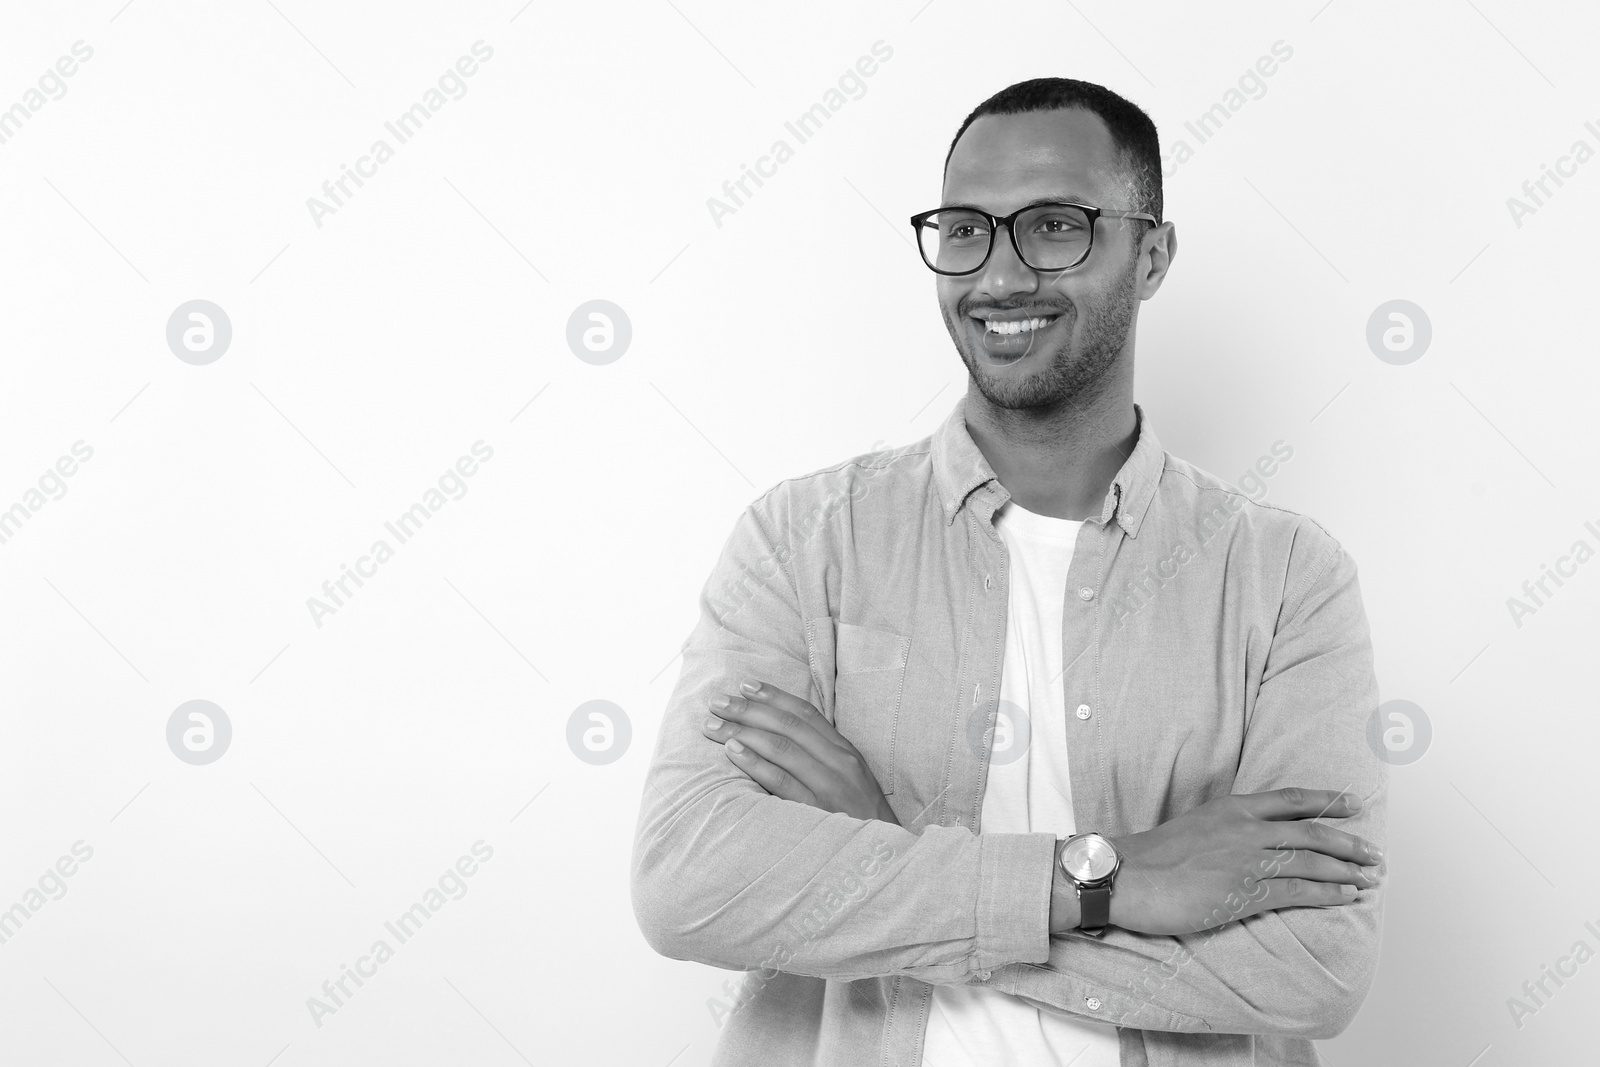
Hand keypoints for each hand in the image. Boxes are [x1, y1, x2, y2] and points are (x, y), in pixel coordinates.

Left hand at [702, 680, 898, 824]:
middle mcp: (839, 763)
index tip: (745, 684)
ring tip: (714, 726)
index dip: (774, 695)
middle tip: (717, 702)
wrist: (884, 855)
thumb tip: (779, 738)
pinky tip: (733, 752)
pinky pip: (782, 782)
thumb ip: (821, 758)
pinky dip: (755, 764)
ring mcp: (830, 786)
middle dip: (749, 710)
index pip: (805, 714)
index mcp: (845, 751)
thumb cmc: (859, 819)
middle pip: (788, 726)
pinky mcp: (818, 811)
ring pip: (782, 748)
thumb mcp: (849, 780)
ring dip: (743, 732)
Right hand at [1101, 788, 1382, 935]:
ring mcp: (1247, 860)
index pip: (1291, 799)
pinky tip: (1346, 895)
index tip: (1353, 804)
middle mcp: (1245, 829)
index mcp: (1232, 808)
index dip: (1327, 801)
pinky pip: (1297, 890)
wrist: (1126, 877)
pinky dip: (1327, 892)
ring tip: (1369, 877)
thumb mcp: (1194, 826)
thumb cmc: (1153, 857)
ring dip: (1346, 870)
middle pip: (1310, 831)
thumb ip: (1226, 828)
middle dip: (1348, 842)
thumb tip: (1248, 839)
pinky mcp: (1244, 892)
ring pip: (1311, 860)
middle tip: (1373, 852)